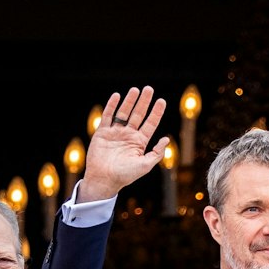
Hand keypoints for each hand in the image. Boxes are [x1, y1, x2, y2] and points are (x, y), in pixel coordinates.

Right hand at [79, 87, 170, 202]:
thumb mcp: (145, 166)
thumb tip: (166, 139)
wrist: (104, 180)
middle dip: (143, 102)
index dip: (156, 112)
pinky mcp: (102, 132)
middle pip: (138, 114)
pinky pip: (108, 116)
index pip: (150, 123)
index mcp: (139, 142)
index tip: (161, 101)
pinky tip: (117, 96)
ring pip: (123, 113)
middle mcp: (128, 135)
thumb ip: (156, 153)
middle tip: (149, 89)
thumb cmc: (125, 176)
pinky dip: (111, 106)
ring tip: (135, 90)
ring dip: (129, 101)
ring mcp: (115, 133)